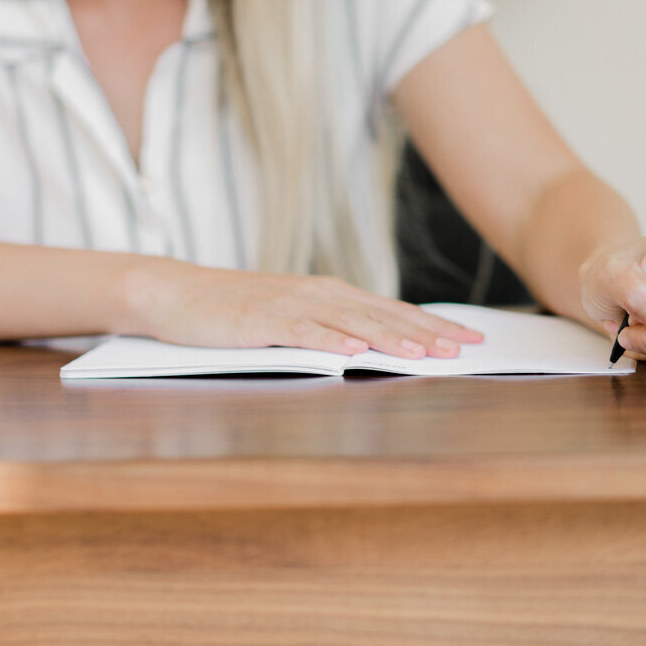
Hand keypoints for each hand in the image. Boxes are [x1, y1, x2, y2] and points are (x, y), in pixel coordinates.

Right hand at [129, 262, 484, 359]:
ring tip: (425, 352)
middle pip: (381, 314)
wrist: (175, 293)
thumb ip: (329, 327)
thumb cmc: (233, 311)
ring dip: (390, 336)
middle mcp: (316, 294)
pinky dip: (331, 339)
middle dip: (427, 332)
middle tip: (465, 347)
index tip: (470, 337)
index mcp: (328, 294)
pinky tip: (355, 349)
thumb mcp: (289, 318)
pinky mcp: (260, 321)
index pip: (391, 309)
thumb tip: (376, 347)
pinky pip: (302, 331)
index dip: (432, 323)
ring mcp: (288, 305)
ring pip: (350, 322)